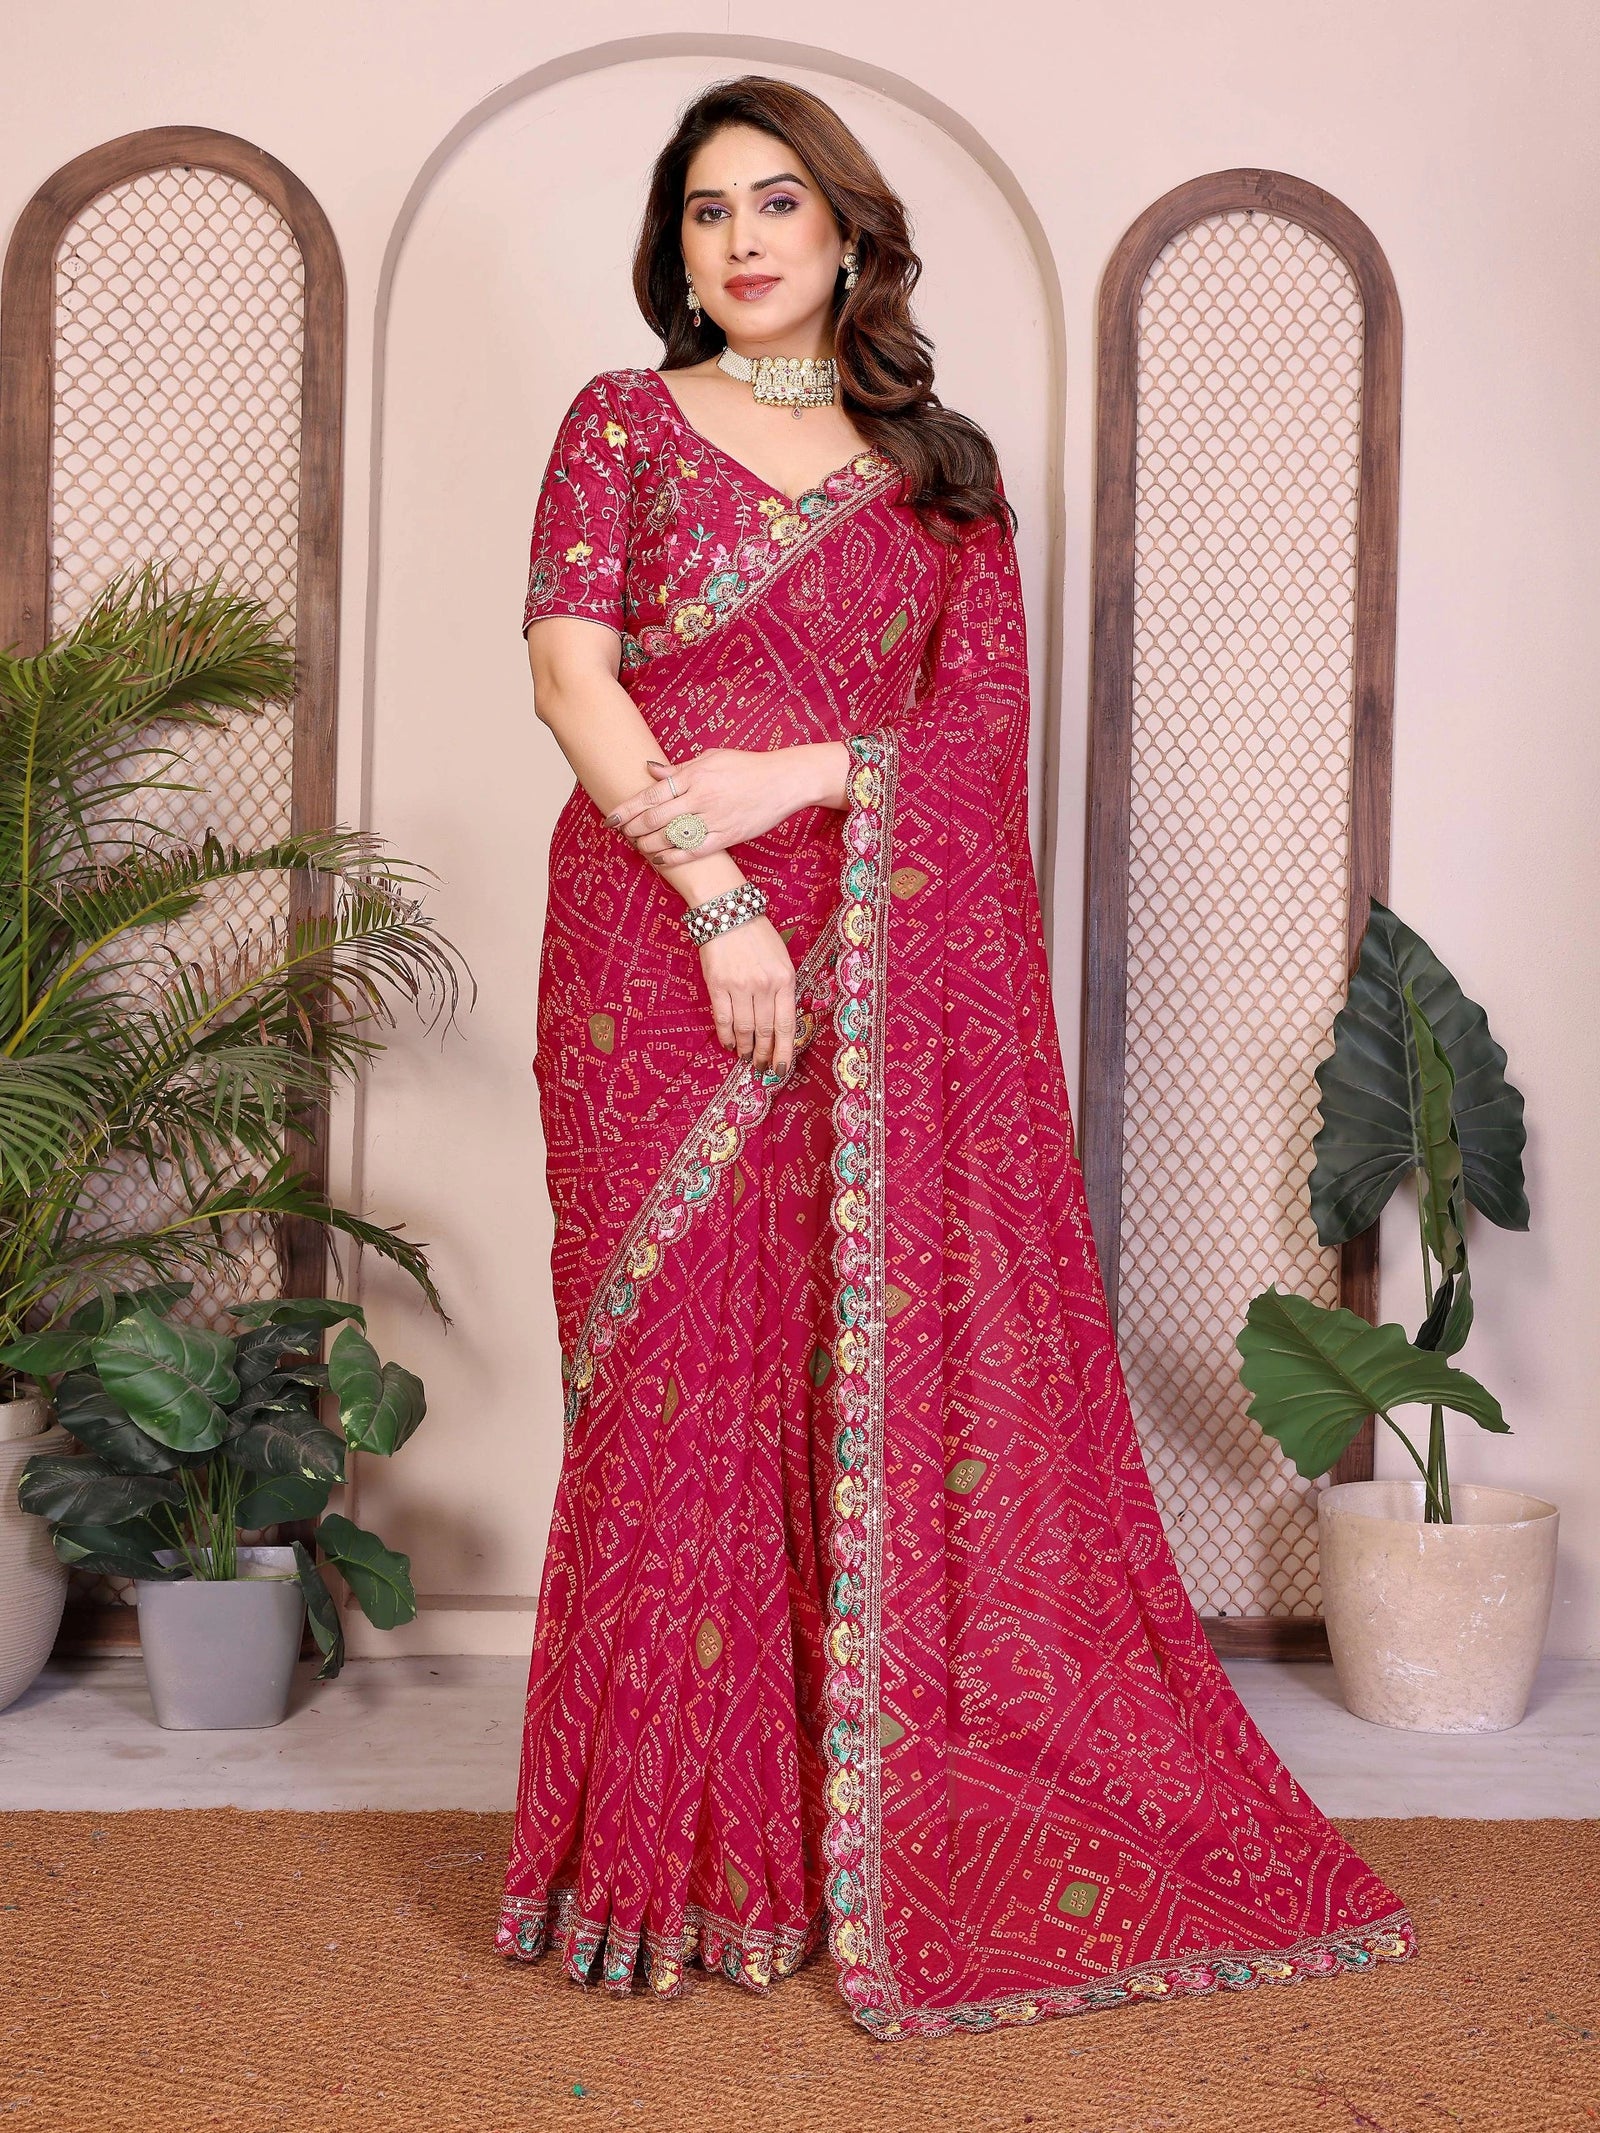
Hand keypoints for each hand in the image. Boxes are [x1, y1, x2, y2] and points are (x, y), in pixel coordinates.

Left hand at [604, 747, 816, 868]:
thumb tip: (649, 769)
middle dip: (634, 829)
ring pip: (671, 838)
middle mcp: (701, 797)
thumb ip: (679, 768)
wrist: (784, 780)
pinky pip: (693, 852)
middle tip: (623, 833)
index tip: (610, 818)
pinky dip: (672, 858)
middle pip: (656, 819)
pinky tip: (659, 859)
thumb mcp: (712, 757)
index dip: (627, 809)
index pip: (651, 795)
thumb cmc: (747, 766)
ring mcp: (714, 819)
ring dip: (649, 844)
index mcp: (695, 775)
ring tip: (639, 845)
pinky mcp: (727, 836)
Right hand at [698, 915, 796, 1075]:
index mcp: (785, 979)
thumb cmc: (757, 935)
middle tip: (761, 1067)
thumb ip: (783, 989)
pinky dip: (726, 1036)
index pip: (786, 1025)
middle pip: (765, 1031)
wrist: (728, 911)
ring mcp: (740, 986)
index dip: (784, 1051)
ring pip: (744, 1029)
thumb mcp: (782, 959)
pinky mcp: (717, 985)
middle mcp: (764, 985)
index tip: (781, 1069)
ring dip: (745, 1048)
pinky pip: (723, 1019)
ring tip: (745, 1058)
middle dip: (763, 1054)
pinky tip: (729, 1045)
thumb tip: (779, 1024)